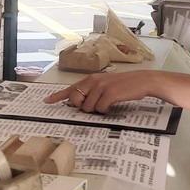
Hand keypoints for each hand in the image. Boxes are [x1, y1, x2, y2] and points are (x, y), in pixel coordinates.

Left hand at [43, 71, 157, 113]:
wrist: (142, 81)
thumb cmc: (124, 85)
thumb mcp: (105, 85)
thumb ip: (92, 91)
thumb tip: (81, 104)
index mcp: (91, 79)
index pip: (70, 88)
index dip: (58, 96)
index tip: (47, 101)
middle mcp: (93, 81)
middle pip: (76, 100)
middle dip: (82, 107)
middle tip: (96, 105)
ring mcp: (101, 86)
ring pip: (88, 107)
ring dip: (97, 109)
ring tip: (108, 102)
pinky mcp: (110, 93)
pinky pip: (100, 109)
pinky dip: (105, 110)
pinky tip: (112, 104)